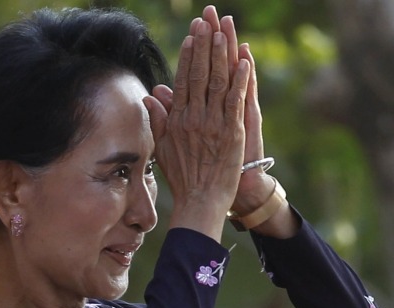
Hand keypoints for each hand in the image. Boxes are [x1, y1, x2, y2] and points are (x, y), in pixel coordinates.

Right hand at [144, 6, 250, 241]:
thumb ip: (157, 120)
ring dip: (221, 55)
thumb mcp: (163, 148)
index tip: (192, 36)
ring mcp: (214, 123)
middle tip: (206, 21)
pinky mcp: (232, 132)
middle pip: (200, 74)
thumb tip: (149, 96)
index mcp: (178, 119)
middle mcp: (194, 117)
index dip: (188, 56)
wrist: (200, 200)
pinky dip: (241, 80)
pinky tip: (244, 61)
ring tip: (223, 31)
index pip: (183, 80)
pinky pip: (236, 101)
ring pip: (218, 82)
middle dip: (203, 45)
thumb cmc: (182, 176)